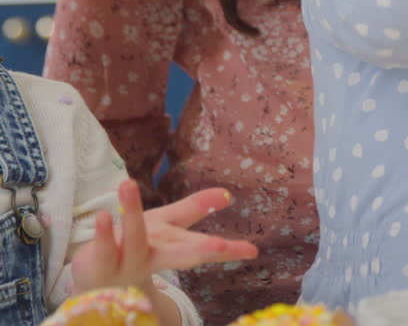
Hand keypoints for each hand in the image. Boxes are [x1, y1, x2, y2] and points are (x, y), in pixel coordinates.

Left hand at [70, 179, 258, 294]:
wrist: (96, 280)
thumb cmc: (137, 248)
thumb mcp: (168, 225)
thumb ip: (195, 208)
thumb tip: (228, 194)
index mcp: (173, 249)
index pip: (204, 248)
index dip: (229, 251)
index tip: (253, 252)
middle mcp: (154, 258)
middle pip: (181, 255)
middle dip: (201, 251)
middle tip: (220, 246)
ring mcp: (127, 263)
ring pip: (134, 241)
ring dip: (132, 213)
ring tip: (128, 184)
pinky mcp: (100, 264)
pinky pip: (103, 249)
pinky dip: (103, 233)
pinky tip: (103, 215)